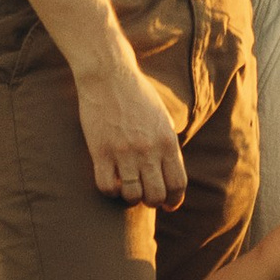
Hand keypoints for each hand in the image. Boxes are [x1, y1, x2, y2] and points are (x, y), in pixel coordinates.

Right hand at [75, 50, 188, 208]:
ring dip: (130, 198)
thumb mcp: (163, 117)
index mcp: (168, 141)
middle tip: (145, 195)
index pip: (178, 184)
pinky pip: (107, 187)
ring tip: (127, 188)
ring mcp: (124, 152)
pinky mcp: (101, 151)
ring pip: (132, 196)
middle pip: (156, 195)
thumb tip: (171, 169)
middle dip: (152, 201)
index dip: (174, 200)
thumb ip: (168, 143)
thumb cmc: (137, 94)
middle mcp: (149, 150)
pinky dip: (110, 191)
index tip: (169, 204)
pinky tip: (111, 181)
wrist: (109, 75)